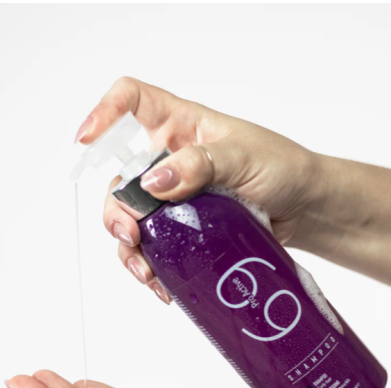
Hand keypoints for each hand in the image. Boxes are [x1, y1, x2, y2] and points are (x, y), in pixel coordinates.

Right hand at [75, 77, 323, 303]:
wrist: (304, 209)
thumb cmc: (282, 170)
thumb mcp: (245, 158)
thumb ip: (201, 165)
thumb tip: (154, 184)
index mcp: (181, 127)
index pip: (131, 102)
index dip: (104, 114)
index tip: (86, 140)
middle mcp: (169, 162)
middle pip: (120, 179)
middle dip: (116, 209)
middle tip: (131, 233)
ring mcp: (173, 199)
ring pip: (131, 220)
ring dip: (129, 247)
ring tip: (146, 272)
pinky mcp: (182, 230)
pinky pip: (153, 248)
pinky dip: (150, 267)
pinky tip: (161, 282)